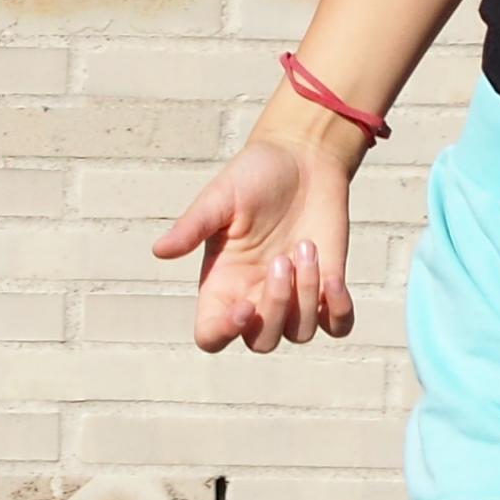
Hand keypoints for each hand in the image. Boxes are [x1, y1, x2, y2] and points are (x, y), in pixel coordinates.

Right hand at [153, 136, 358, 353]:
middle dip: (276, 306)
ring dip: (307, 295)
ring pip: (301, 333)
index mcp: (222, 282)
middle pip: (263, 342)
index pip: (212, 335)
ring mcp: (295, 296)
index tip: (246, 306)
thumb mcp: (220, 197)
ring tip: (305, 246)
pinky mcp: (329, 286)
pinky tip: (335, 279)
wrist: (303, 158)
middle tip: (281, 258)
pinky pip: (338, 326)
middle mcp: (255, 295)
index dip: (225, 333)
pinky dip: (340, 312)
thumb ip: (193, 226)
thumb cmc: (254, 175)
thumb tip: (159, 251)